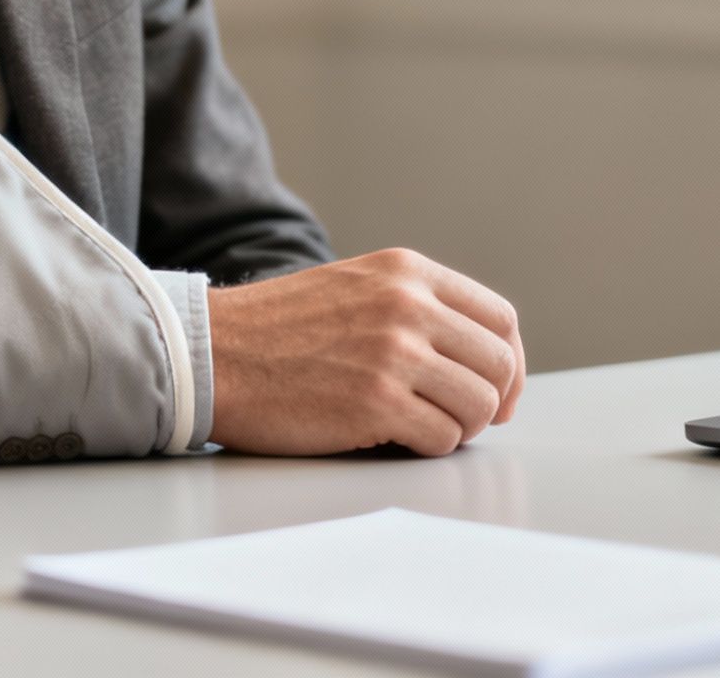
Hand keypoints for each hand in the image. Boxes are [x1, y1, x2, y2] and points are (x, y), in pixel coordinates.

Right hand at [205, 249, 523, 456]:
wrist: (211, 355)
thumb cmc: (276, 331)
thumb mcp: (353, 288)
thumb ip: (413, 307)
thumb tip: (478, 359)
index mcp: (405, 272)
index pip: (498, 318)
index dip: (507, 362)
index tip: (497, 389)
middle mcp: (408, 305)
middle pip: (499, 364)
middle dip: (491, 400)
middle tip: (463, 419)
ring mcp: (394, 354)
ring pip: (479, 405)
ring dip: (459, 427)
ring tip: (422, 426)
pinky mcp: (377, 403)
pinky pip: (442, 438)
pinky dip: (427, 446)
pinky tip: (394, 436)